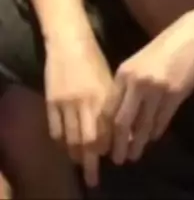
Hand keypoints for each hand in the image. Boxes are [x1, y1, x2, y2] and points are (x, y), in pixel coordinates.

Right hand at [44, 31, 112, 187]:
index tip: (111, 156)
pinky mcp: (50, 102)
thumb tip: (120, 128)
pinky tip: (66, 146)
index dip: (108, 147)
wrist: (69, 42)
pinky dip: (61, 143)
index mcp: (102, 96)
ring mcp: (66, 103)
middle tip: (94, 175)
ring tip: (81, 161)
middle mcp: (85, 102)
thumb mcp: (109, 80)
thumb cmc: (93, 60)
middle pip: (88, 142)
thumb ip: (113, 104)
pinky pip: (55, 131)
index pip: (106, 131)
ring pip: (70, 140)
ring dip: (76, 154)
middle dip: (92, 162)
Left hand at [103, 9, 193, 164]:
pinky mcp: (175, 95)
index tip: (104, 145)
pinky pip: (162, 121)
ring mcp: (156, 89)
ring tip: (134, 155)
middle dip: (118, 144)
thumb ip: (129, 84)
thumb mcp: (140, 61)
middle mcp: (137, 82)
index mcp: (124, 72)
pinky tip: (153, 138)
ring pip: (142, 126)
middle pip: (121, 122)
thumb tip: (120, 114)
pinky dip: (156, 132)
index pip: (108, 110)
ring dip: (138, 143)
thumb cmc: (166, 45)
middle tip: (118, 159)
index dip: (105, 131)